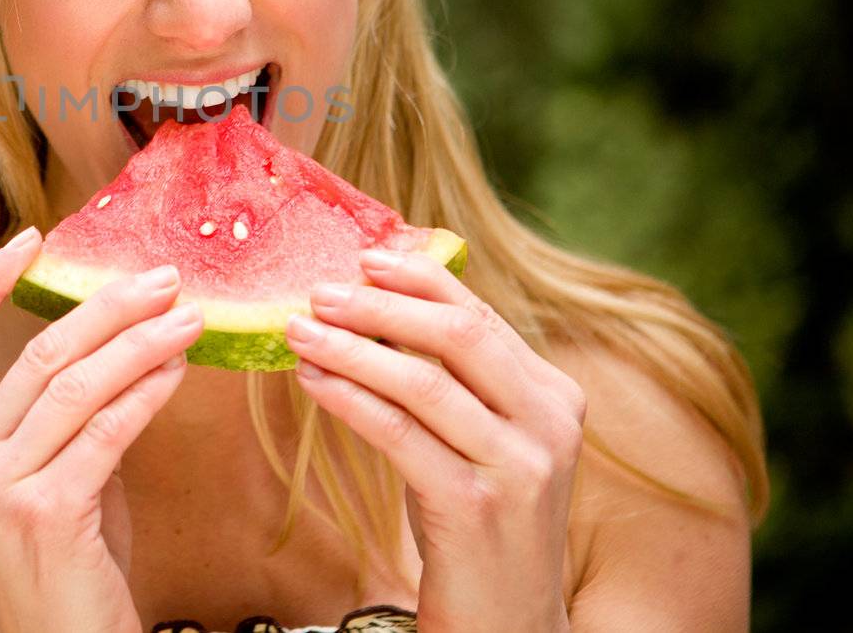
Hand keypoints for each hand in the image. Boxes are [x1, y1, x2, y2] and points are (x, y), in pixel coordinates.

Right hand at [0, 227, 203, 632]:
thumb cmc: (67, 558)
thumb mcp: (50, 471)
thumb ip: (65, 413)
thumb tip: (123, 335)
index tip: (32, 237)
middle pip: (39, 351)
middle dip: (109, 306)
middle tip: (164, 278)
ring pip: (77, 384)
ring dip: (142, 342)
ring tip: (188, 316)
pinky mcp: (42, 512)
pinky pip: (106, 431)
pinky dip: (148, 392)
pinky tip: (179, 370)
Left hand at [283, 248, 585, 632]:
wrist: (510, 624)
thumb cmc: (480, 522)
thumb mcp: (483, 441)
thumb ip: (458, 380)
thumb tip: (381, 306)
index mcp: (553, 396)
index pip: (481, 315)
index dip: (421, 278)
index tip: (366, 256)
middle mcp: (547, 425)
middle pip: (457, 336)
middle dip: (381, 306)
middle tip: (320, 291)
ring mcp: (516, 467)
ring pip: (422, 382)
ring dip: (351, 348)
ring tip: (299, 330)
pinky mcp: (473, 508)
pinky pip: (398, 434)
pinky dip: (348, 398)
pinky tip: (313, 380)